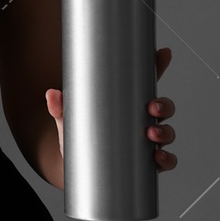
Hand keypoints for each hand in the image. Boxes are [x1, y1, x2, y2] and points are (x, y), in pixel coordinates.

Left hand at [45, 47, 177, 172]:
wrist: (76, 166)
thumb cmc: (78, 136)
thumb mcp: (68, 119)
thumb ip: (60, 107)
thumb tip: (52, 94)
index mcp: (126, 104)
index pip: (145, 83)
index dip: (157, 67)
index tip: (163, 54)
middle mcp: (140, 120)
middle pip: (163, 107)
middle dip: (163, 105)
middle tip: (152, 107)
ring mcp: (145, 141)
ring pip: (166, 133)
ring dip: (165, 132)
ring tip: (151, 133)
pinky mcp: (145, 162)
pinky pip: (165, 161)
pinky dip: (167, 159)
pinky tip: (159, 157)